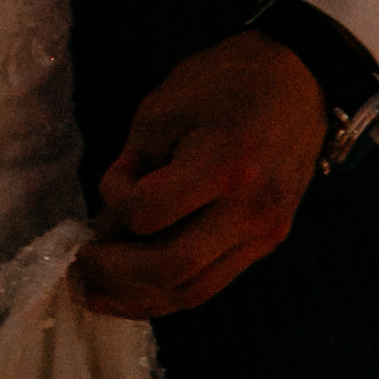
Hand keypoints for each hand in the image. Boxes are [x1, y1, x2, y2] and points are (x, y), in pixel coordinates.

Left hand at [77, 31, 328, 321]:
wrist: (298, 79)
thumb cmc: (224, 81)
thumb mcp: (165, 108)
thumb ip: (135, 169)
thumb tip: (110, 226)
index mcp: (223, 164)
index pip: (148, 214)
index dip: (116, 200)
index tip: (114, 176)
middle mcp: (250, 210)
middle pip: (171, 269)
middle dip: (114, 274)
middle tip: (80, 263)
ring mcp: (264, 234)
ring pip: (192, 291)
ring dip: (138, 299)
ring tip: (96, 294)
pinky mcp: (268, 243)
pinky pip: (212, 283)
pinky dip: (169, 290)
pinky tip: (137, 288)